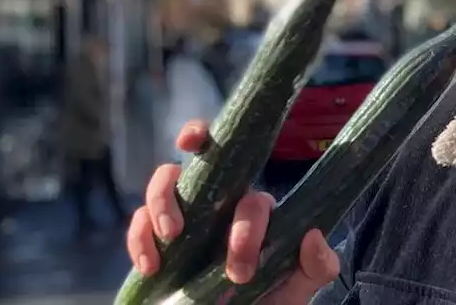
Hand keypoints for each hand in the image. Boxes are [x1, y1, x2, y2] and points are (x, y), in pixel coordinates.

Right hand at [126, 120, 339, 303]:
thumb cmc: (268, 300)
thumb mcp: (297, 288)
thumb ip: (317, 266)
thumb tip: (313, 235)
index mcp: (256, 213)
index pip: (253, 197)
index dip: (248, 214)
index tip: (242, 247)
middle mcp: (220, 206)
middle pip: (202, 164)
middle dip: (195, 193)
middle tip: (190, 234)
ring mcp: (186, 218)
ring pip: (166, 180)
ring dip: (161, 200)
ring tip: (169, 236)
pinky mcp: (156, 239)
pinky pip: (139, 223)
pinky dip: (139, 237)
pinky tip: (150, 266)